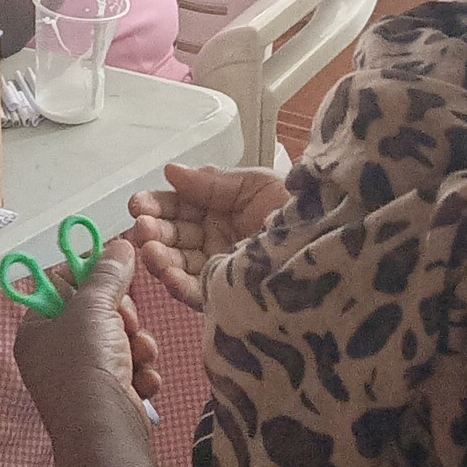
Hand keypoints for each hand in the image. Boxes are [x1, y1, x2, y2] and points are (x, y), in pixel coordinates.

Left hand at [11, 236, 157, 418]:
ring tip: (138, 356)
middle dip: (123, 316)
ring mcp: (82, 376)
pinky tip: (143, 381)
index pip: (62, 284)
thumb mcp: (93, 309)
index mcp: (37, 328)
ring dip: (137, 344)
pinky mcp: (108, 395)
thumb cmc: (86, 367)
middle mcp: (55, 352)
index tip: (114, 272)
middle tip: (127, 323)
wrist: (104, 435)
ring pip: (121, 338)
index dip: (90, 276)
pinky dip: (141, 370)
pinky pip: (131, 366)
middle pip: (97, 311)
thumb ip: (106, 273)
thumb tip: (119, 243)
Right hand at [126, 162, 286, 308]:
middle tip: (143, 227)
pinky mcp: (227, 295)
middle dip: (155, 231)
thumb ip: (211, 182)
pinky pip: (196, 292)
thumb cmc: (296, 207)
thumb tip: (170, 171)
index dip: (158, 205)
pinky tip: (166, 274)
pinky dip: (177, 284)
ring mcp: (220, 268)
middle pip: (175, 237)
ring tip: (150, 249)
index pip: (180, 207)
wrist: (328, 241)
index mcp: (222, 209)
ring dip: (159, 257)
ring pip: (179, 264)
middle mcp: (217, 239)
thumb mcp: (254, 185)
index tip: (138, 204)